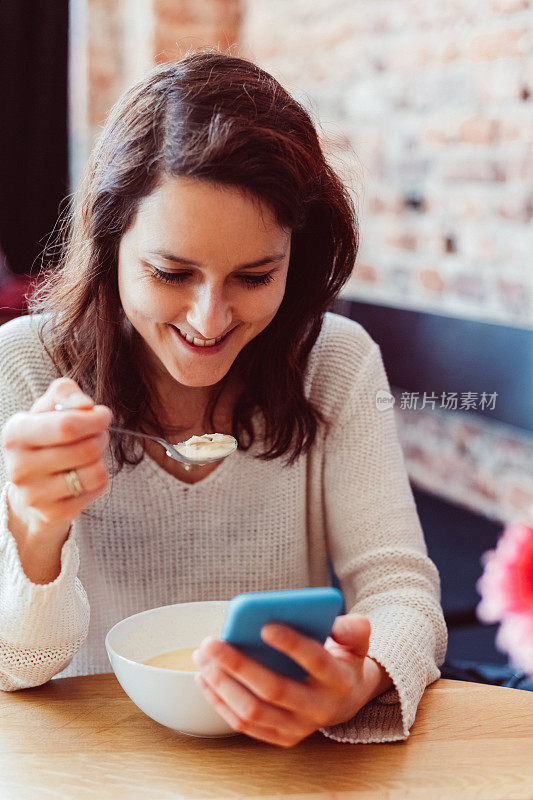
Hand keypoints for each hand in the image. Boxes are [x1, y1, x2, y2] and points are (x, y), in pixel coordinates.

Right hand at [2, 377, 112, 538]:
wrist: (31, 486)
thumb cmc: (45, 438)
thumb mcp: (49, 408)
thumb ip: (65, 393)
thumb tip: (86, 406)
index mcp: (15, 434)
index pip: (67, 426)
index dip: (94, 419)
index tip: (103, 415)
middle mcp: (19, 467)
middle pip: (87, 449)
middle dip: (101, 437)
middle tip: (98, 435)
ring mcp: (34, 494)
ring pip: (95, 471)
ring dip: (102, 458)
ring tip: (90, 454)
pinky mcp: (53, 513)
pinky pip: (96, 489)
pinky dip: (99, 479)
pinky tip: (84, 475)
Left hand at [193, 613, 385, 746]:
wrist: (346, 699)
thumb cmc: (341, 659)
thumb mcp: (355, 640)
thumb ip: (352, 627)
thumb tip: (334, 622)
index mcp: (339, 680)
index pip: (316, 661)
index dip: (291, 644)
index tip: (264, 625)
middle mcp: (319, 709)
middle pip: (274, 689)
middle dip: (239, 665)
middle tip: (212, 643)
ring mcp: (298, 728)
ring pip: (253, 711)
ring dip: (222, 684)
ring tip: (203, 657)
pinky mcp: (280, 737)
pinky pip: (244, 724)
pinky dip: (220, 701)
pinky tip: (204, 677)